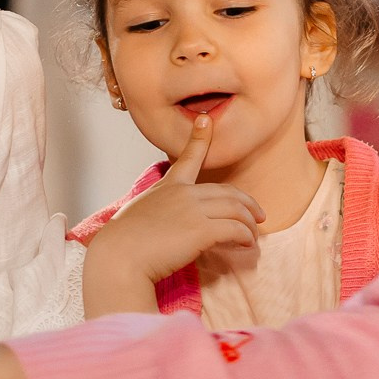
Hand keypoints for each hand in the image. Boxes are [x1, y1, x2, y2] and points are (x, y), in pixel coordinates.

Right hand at [83, 114, 264, 313]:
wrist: (119, 257)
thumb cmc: (124, 244)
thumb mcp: (140, 215)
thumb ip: (160, 213)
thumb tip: (172, 225)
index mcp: (168, 186)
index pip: (188, 158)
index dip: (200, 138)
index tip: (206, 121)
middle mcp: (183, 193)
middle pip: (228, 192)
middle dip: (247, 204)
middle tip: (258, 216)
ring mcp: (193, 209)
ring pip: (236, 210)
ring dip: (249, 224)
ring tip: (252, 236)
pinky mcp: (201, 230)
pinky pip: (235, 230)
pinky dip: (245, 237)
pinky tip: (246, 245)